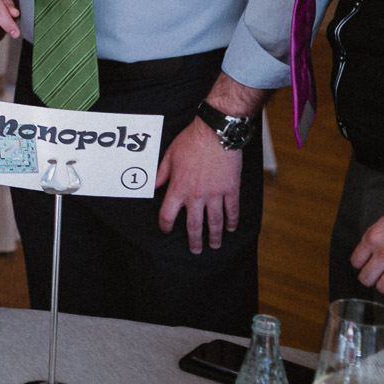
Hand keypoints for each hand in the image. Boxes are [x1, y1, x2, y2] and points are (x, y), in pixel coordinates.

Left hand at [156, 118, 242, 253]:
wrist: (216, 133)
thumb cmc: (191, 142)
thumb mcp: (169, 156)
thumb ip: (161, 174)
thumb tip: (152, 187)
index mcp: (178, 188)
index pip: (168, 215)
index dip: (166, 226)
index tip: (167, 230)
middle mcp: (196, 195)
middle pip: (194, 225)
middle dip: (194, 240)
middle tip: (195, 250)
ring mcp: (215, 194)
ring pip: (215, 222)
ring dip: (214, 236)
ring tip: (215, 245)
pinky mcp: (231, 189)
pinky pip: (232, 210)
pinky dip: (232, 221)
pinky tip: (231, 228)